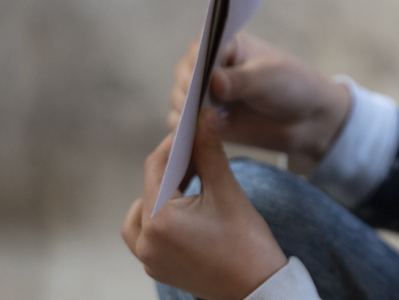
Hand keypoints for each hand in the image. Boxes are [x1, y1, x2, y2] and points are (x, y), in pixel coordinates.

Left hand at [122, 110, 287, 299]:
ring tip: (189, 180)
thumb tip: (204, 116)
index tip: (193, 127)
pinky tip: (184, 206)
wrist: (257, 288)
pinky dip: (160, 215)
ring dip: (161, 191)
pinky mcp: (157, 266)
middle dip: (173, 165)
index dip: (174, 142)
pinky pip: (146, 234)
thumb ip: (210, 151)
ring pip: (141, 211)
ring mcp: (149, 258)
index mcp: (160, 220)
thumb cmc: (246, 242)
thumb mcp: (227, 190)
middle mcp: (146, 241)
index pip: (156, 166)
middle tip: (198, 148)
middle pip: (150, 186)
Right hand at [170, 32, 352, 163]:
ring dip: (184, 111)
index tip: (196, 79)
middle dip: (187, 90)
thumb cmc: (291, 86)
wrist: (306, 119)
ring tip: (201, 121)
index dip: (195, 63)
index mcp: (226, 45)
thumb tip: (214, 82)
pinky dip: (186, 131)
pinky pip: (184, 126)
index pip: (199, 48)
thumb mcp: (269, 78)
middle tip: (197, 105)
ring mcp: (205, 95)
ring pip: (179, 101)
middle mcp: (209, 67)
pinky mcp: (205, 120)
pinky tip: (197, 136)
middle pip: (183, 75)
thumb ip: (242, 81)